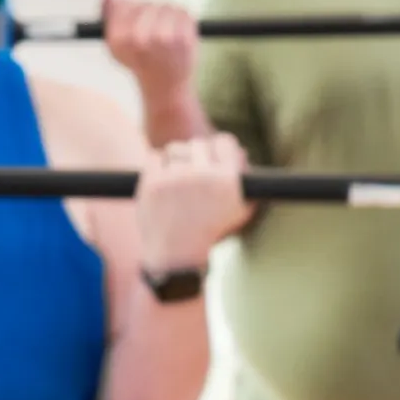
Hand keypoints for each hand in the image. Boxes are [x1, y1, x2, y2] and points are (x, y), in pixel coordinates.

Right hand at [99, 0, 199, 97]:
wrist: (165, 87)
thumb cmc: (140, 63)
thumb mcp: (116, 43)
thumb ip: (110, 15)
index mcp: (119, 39)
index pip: (125, 5)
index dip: (133, 12)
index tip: (138, 25)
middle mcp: (139, 38)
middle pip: (147, 3)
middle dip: (152, 13)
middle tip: (154, 32)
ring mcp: (163, 38)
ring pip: (167, 5)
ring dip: (168, 16)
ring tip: (166, 34)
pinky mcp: (183, 38)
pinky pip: (184, 12)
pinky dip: (183, 20)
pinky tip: (178, 35)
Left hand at [134, 134, 253, 273]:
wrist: (178, 257)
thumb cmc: (211, 232)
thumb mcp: (239, 211)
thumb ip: (246, 181)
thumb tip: (241, 152)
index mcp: (229, 181)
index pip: (226, 142)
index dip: (219, 151)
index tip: (213, 162)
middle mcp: (204, 176)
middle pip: (198, 144)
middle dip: (196, 158)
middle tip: (192, 178)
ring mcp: (176, 179)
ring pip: (175, 148)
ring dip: (176, 160)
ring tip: (177, 181)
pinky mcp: (153, 183)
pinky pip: (154, 156)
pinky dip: (157, 166)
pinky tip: (162, 183)